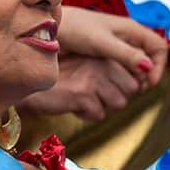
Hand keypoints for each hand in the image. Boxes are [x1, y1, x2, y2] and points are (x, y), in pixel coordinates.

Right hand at [22, 54, 141, 121]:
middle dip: (116, 98)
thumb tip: (138, 87)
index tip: (107, 90)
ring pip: (118, 104)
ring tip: (84, 98)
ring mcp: (94, 78)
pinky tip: (74, 104)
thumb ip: (110, 72)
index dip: (124, 89)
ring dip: (102, 106)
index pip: (135, 79)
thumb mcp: (87, 66)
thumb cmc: (61, 78)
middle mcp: (102, 63)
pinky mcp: (83, 94)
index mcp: (105, 54)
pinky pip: (99, 114)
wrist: (32, 85)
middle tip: (95, 95)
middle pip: (130, 92)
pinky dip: (87, 114)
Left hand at [56, 7, 167, 88]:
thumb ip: (125, 54)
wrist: (51, 26)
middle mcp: (127, 36)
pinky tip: (112, 84)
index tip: (149, 83)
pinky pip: (122, 66)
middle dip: (147, 74)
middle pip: (150, 57)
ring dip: (134, 77)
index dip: (159, 65)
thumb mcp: (102, 43)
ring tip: (124, 89)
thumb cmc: (75, 30)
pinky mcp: (105, 53)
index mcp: (131, 29)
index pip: (159, 47)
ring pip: (136, 63)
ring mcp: (117, 44)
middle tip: (136, 89)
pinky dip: (122, 76)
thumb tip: (148, 67)